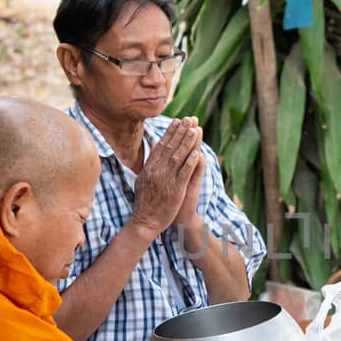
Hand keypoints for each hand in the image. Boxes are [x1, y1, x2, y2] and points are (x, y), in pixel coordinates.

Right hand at [129, 118, 203, 237]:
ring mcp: (166, 180)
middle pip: (170, 147)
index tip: (178, 120)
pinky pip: (184, 174)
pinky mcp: (175, 190)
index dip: (170, 132)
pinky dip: (190, 163)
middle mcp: (157, 171)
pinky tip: (197, 153)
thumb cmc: (146, 202)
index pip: (162, 146)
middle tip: (189, 119)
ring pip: (178, 157)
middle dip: (181, 132)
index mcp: (150, 168)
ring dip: (187, 143)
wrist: (145, 222)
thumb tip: (154, 144)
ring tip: (195, 130)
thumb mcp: (143, 178)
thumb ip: (149, 161)